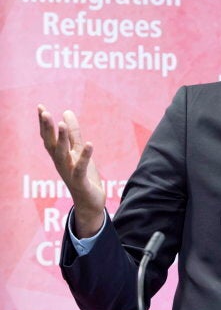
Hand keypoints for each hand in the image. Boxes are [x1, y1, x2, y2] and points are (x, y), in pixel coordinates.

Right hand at [38, 105, 104, 237]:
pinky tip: (90, 144)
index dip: (44, 124)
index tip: (41, 107)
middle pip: (51, 144)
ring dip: (61, 139)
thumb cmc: (83, 175)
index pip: (49, 138)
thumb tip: (66, 112)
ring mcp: (69, 173)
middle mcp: (61, 163)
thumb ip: (73, 133)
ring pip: (62, 154)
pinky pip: (81, 168)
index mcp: (60, 156)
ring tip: (61, 123)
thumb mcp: (79, 151)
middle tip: (45, 113)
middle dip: (48, 129)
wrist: (89, 202)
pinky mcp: (81, 181)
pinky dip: (85, 156)